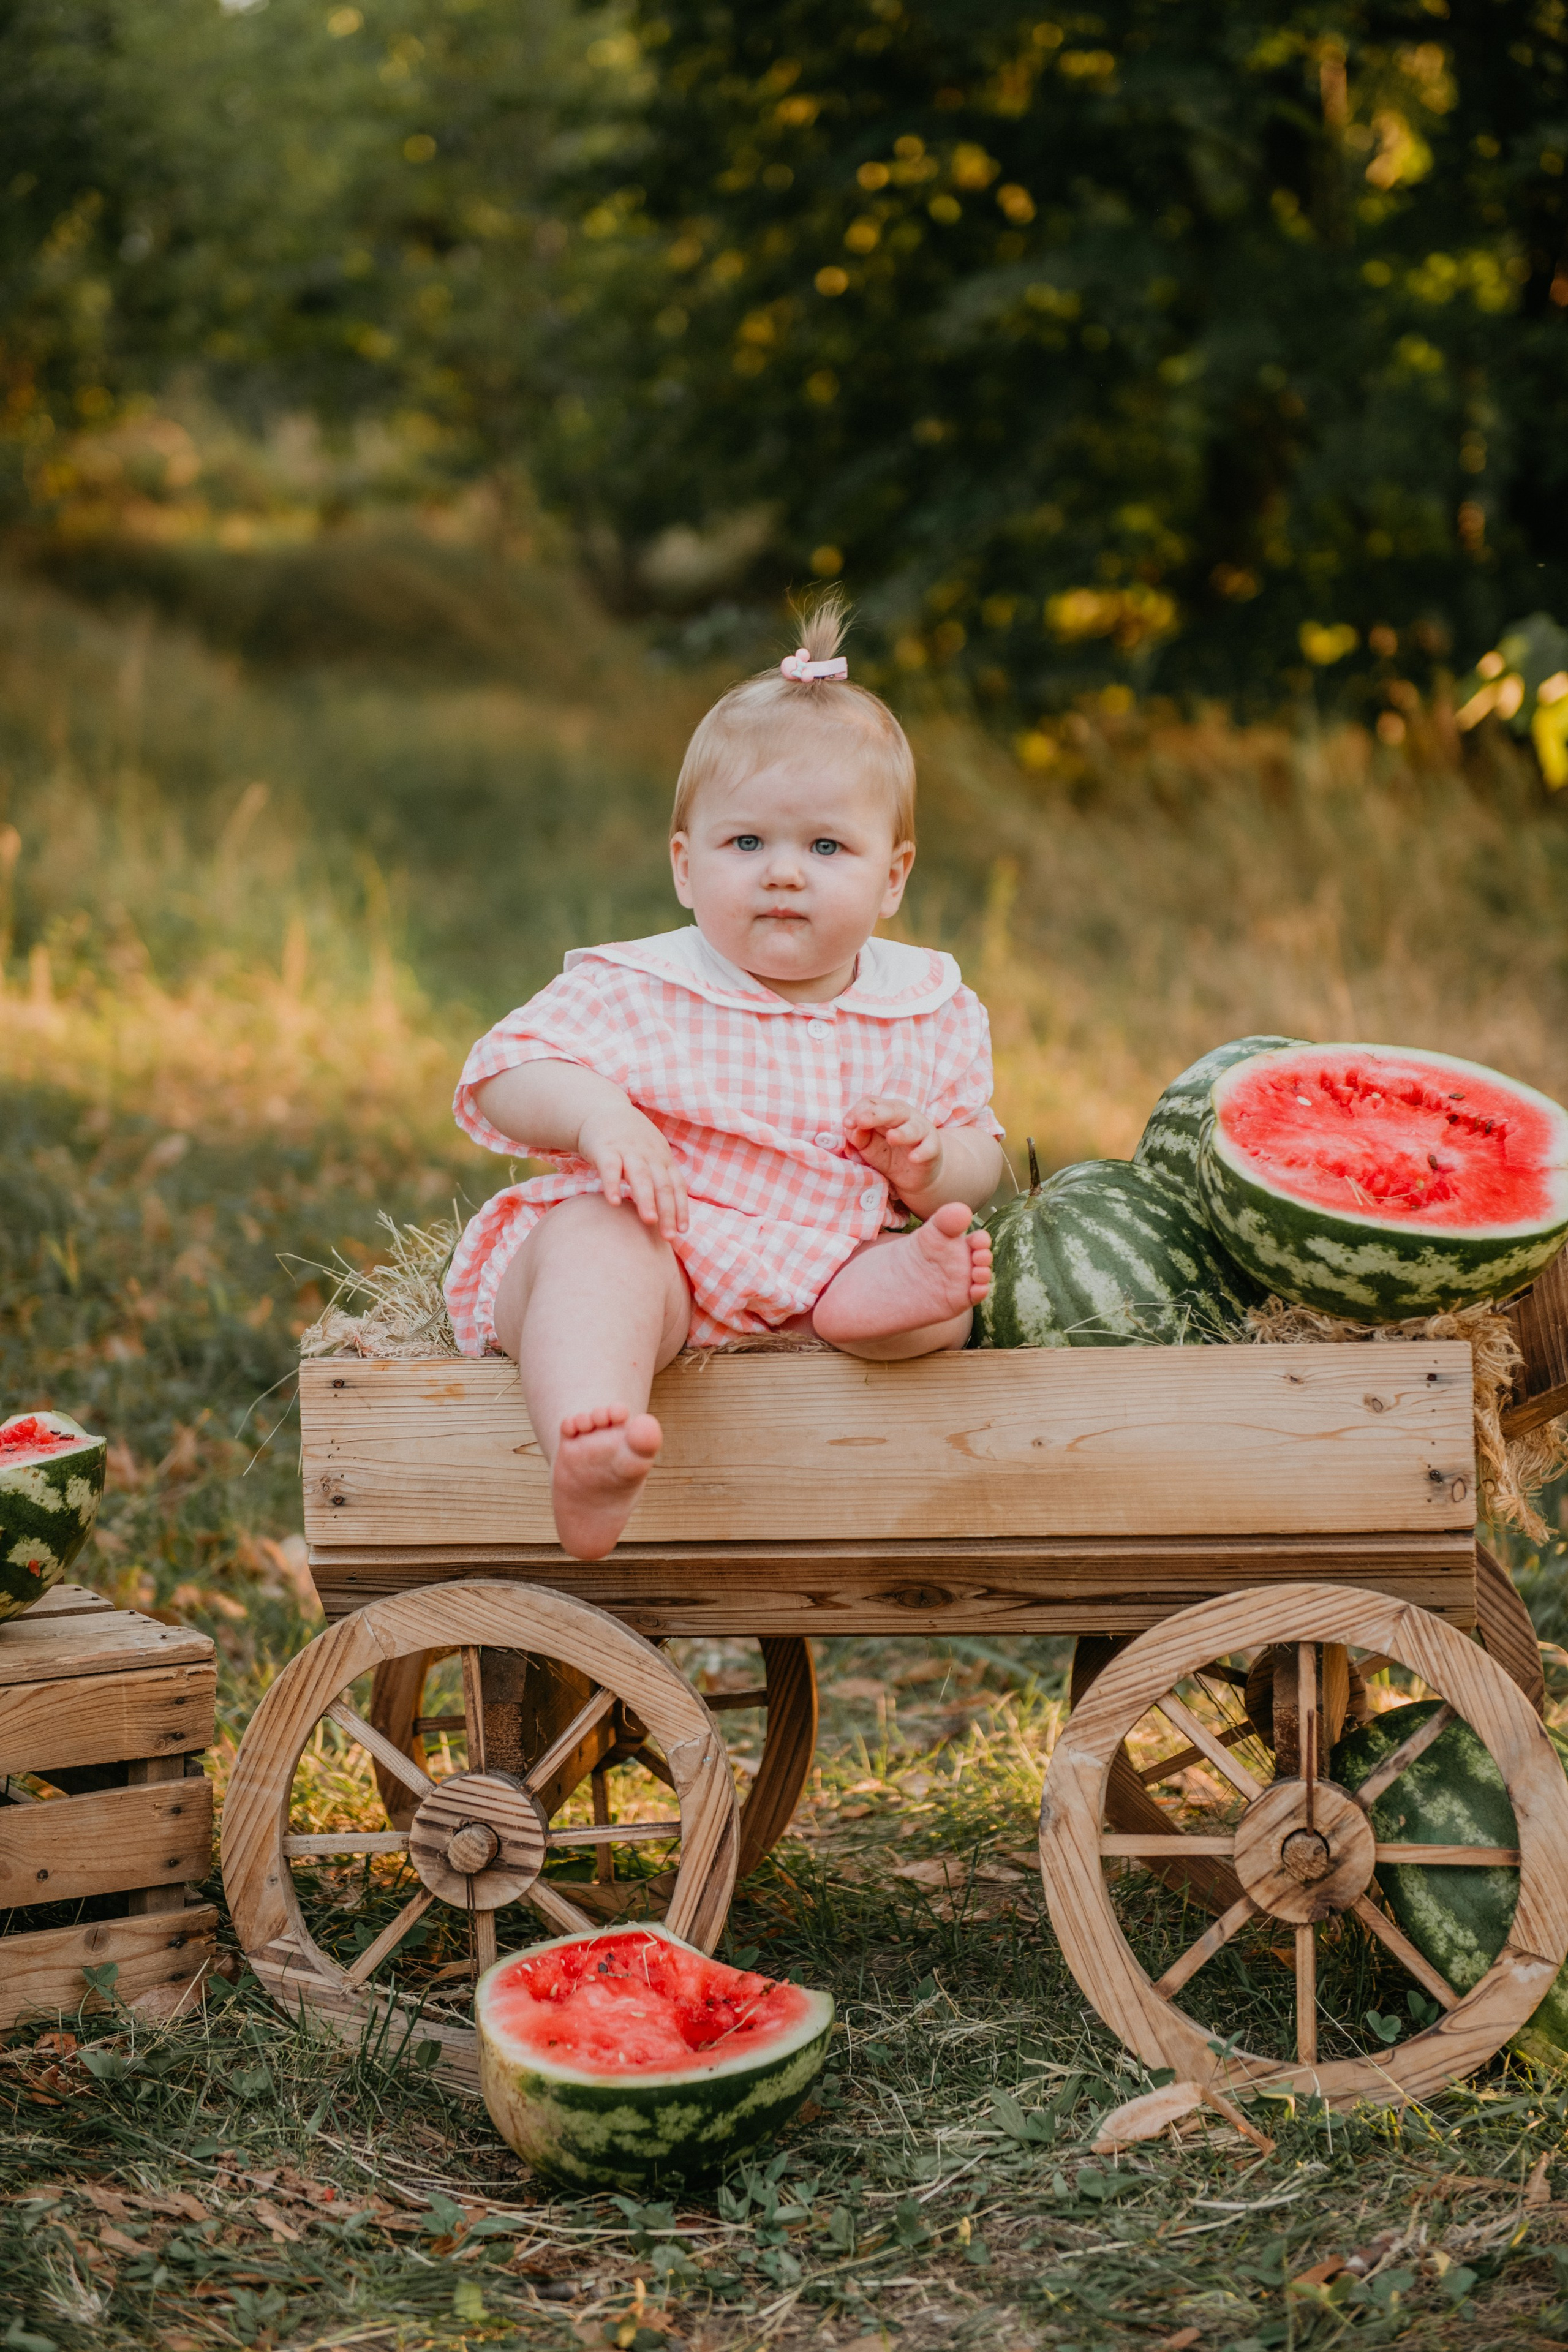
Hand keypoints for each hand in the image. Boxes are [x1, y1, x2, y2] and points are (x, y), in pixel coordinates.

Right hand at [577, 1103, 688, 1237]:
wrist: (602, 1109)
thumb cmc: (629, 1139)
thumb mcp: (651, 1153)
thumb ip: (660, 1177)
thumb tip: (670, 1213)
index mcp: (662, 1159)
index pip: (676, 1186)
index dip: (681, 1208)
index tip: (682, 1231)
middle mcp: (649, 1155)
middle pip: (662, 1185)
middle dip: (667, 1211)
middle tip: (668, 1236)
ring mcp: (627, 1150)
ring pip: (640, 1176)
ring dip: (646, 1199)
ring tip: (649, 1220)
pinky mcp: (605, 1148)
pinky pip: (610, 1168)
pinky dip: (613, 1184)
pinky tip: (614, 1202)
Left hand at [842, 1096, 943, 1202]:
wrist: (916, 1173)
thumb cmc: (889, 1153)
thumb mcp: (868, 1146)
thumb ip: (858, 1136)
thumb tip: (853, 1128)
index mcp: (887, 1111)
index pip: (872, 1103)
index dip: (859, 1111)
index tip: (847, 1124)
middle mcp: (905, 1116)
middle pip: (892, 1110)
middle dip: (876, 1115)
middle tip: (862, 1122)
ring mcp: (921, 1131)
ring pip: (913, 1128)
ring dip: (902, 1133)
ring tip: (891, 1138)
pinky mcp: (932, 1148)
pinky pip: (929, 1148)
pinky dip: (922, 1152)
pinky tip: (913, 1158)